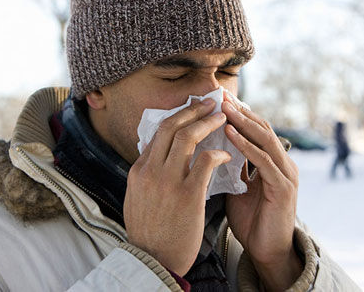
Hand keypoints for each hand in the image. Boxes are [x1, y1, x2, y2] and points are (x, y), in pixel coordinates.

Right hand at [124, 99, 230, 275]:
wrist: (152, 261)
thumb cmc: (148, 232)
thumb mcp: (137, 198)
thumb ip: (146, 175)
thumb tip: (155, 156)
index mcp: (138, 170)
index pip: (157, 133)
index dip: (177, 117)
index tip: (192, 110)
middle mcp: (150, 171)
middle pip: (170, 126)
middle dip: (192, 109)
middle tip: (209, 102)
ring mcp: (168, 181)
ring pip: (187, 137)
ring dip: (207, 122)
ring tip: (222, 117)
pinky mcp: (188, 195)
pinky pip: (207, 161)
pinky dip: (218, 152)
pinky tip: (226, 154)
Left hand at [222, 97, 301, 290]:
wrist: (266, 252)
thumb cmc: (251, 220)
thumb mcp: (236, 187)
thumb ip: (229, 166)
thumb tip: (207, 146)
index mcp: (271, 161)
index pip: (254, 129)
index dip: (236, 113)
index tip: (216, 98)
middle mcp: (282, 163)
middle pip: (261, 127)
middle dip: (239, 110)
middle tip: (219, 94)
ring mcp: (286, 174)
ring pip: (264, 138)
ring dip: (243, 121)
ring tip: (224, 108)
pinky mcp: (284, 188)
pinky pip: (264, 161)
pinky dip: (246, 145)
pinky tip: (230, 133)